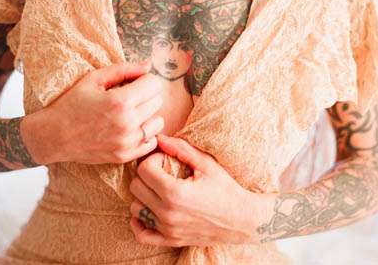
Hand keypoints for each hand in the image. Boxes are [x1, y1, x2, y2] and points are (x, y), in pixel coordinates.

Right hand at [31, 60, 164, 164]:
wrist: (54, 136)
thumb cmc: (72, 103)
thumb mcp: (94, 79)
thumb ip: (124, 69)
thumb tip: (148, 64)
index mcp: (120, 101)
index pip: (154, 84)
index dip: (144, 80)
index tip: (133, 83)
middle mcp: (127, 123)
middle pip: (157, 101)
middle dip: (146, 95)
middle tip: (129, 97)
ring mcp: (127, 142)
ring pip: (158, 122)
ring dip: (148, 115)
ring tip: (131, 113)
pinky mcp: (125, 156)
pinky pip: (151, 142)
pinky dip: (146, 134)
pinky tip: (130, 128)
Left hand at [128, 134, 258, 246]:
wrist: (242, 220)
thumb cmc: (225, 188)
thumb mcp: (206, 164)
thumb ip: (180, 149)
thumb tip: (159, 138)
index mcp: (175, 193)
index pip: (144, 169)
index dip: (153, 160)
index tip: (165, 161)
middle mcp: (168, 213)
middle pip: (136, 187)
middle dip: (146, 175)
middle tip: (163, 173)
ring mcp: (168, 229)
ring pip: (135, 208)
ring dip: (143, 196)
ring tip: (160, 190)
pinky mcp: (170, 240)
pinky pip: (141, 234)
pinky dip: (139, 222)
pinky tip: (149, 210)